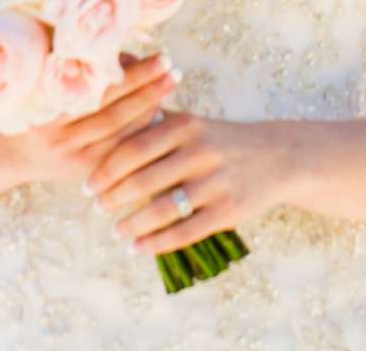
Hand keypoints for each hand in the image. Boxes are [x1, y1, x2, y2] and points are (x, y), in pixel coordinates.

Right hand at [13, 55, 177, 185]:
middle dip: (144, 86)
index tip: (152, 55)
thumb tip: (116, 45)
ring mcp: (73, 159)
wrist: (12, 154)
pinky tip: (160, 110)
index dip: (127, 74)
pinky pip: (120, 149)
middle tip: (169, 63)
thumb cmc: (30, 104)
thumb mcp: (39, 82)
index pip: (95, 92)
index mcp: (45, 111)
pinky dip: (140, 128)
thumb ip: (69, 62)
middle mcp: (59, 139)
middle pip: (112, 112)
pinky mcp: (85, 173)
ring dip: (149, 106)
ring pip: (119, 132)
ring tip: (171, 80)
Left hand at [85, 109, 295, 254]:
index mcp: (186, 126)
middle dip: (113, 197)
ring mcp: (215, 183)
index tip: (88, 185)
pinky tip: (138, 248)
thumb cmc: (220, 140)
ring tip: (118, 231)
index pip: (133, 148)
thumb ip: (151, 120)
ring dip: (132, 224)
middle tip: (98, 207)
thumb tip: (102, 118)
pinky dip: (156, 243)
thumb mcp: (191, 122)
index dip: (105, 170)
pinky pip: (184, 232)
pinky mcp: (228, 211)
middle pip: (143, 179)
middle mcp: (200, 152)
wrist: (277, 157)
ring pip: (162, 210)